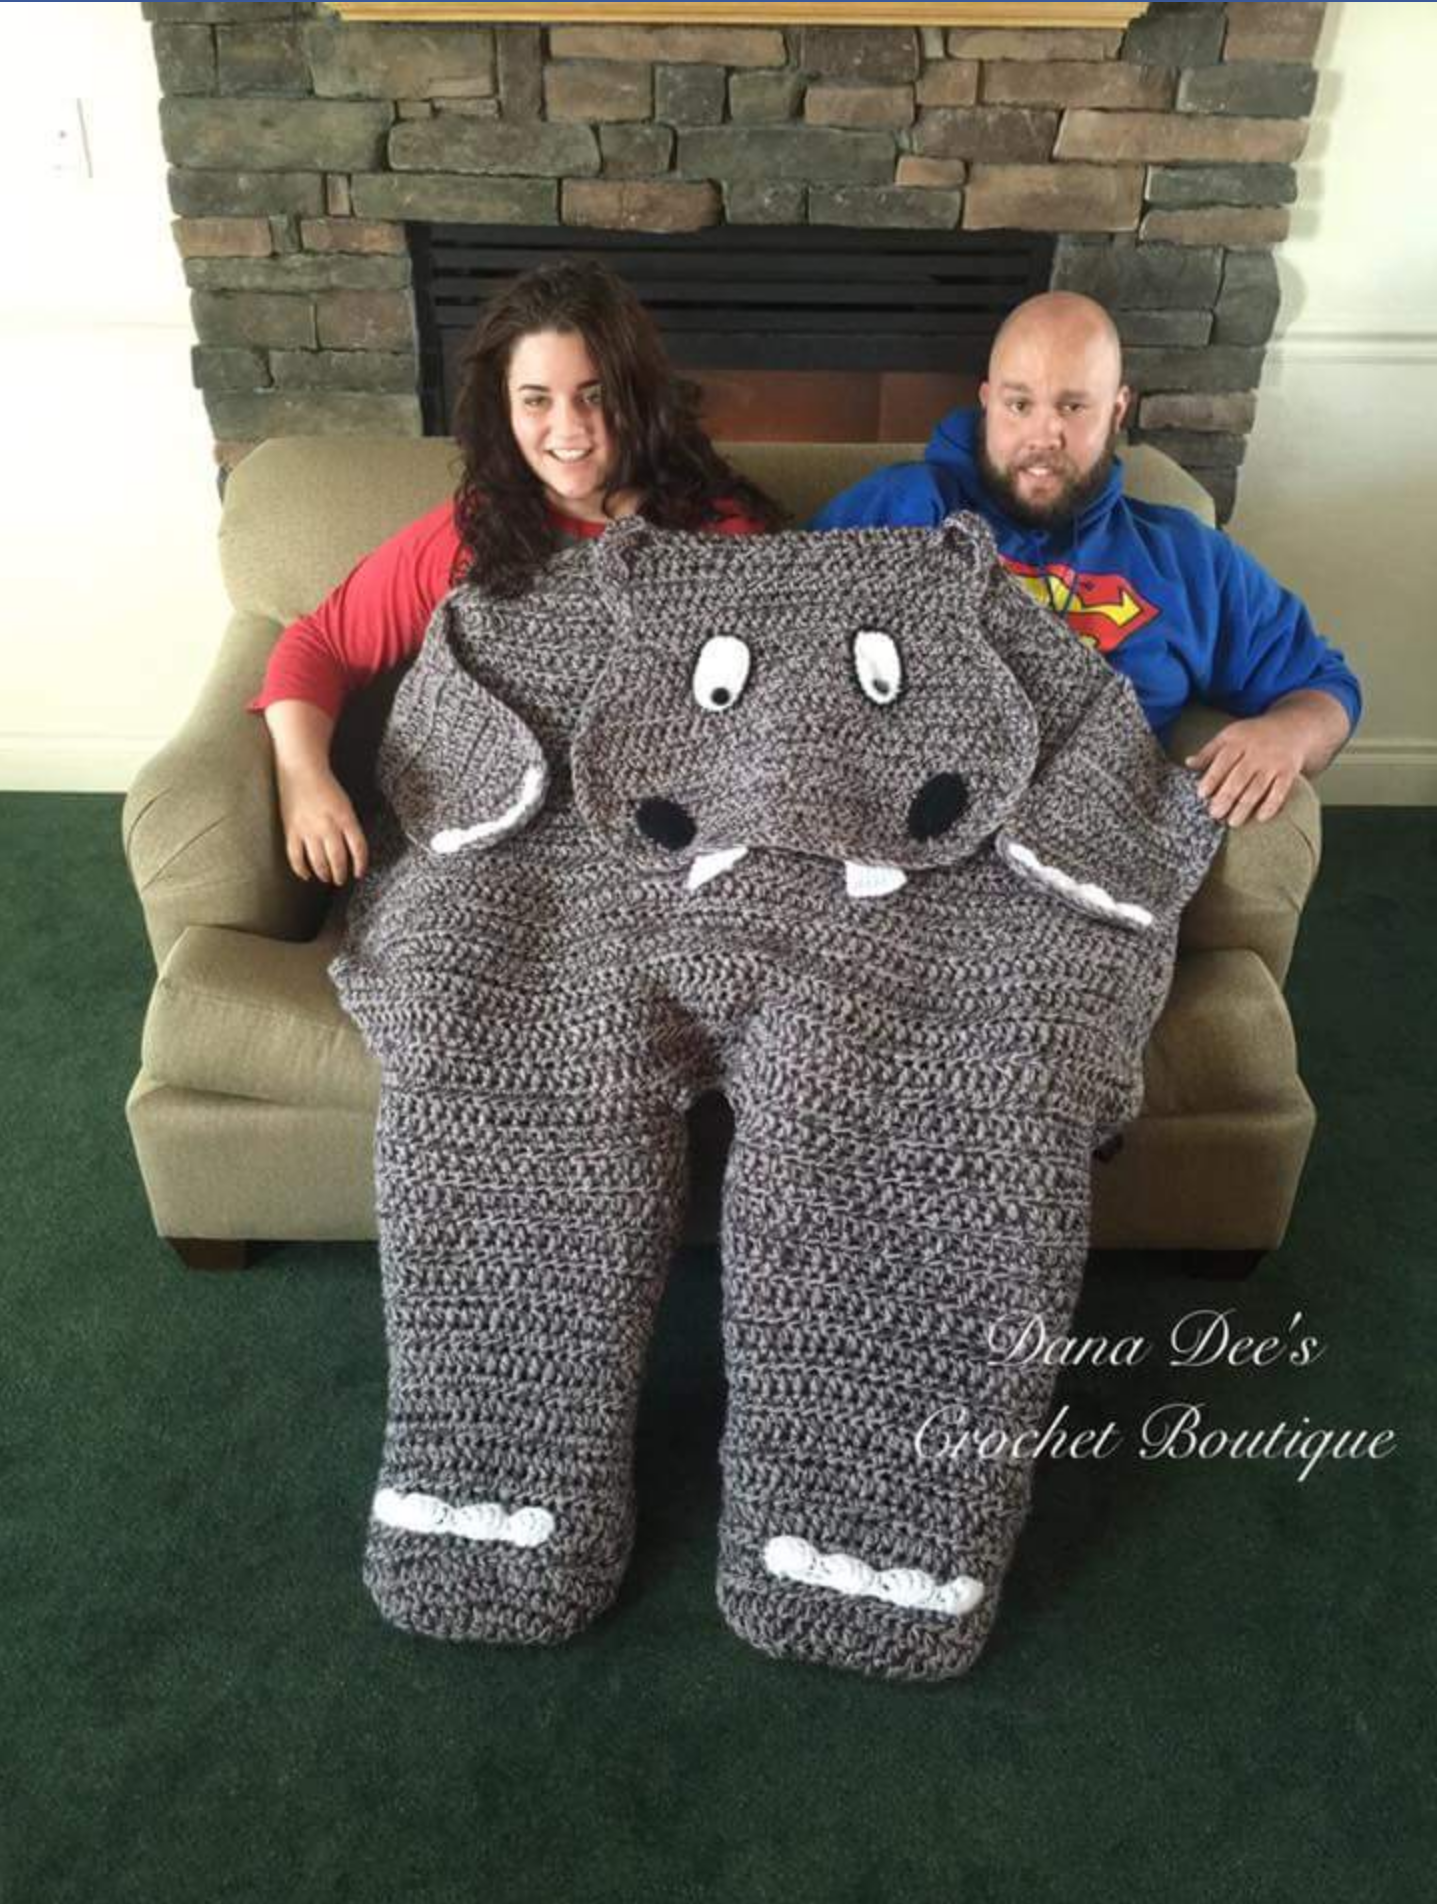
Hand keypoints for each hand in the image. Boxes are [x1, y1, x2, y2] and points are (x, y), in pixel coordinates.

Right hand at [277, 766, 369, 882]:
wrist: (301, 769)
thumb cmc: (325, 786)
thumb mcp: (345, 804)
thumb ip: (349, 825)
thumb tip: (351, 849)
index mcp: (345, 818)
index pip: (358, 848)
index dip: (361, 864)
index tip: (359, 873)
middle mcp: (328, 826)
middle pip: (338, 859)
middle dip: (341, 873)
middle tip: (341, 879)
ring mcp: (308, 829)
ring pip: (318, 861)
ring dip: (324, 873)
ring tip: (327, 878)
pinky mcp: (291, 830)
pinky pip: (296, 856)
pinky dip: (301, 869)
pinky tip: (306, 876)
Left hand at [1184, 715, 1303, 825]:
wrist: (1292, 727)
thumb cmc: (1252, 735)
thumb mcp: (1230, 736)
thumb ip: (1209, 751)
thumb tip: (1188, 763)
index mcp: (1239, 741)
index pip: (1223, 760)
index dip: (1212, 777)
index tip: (1202, 794)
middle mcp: (1257, 751)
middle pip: (1239, 777)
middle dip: (1226, 797)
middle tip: (1215, 814)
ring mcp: (1274, 762)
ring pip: (1257, 787)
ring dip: (1245, 806)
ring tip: (1233, 822)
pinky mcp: (1289, 772)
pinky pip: (1280, 791)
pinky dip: (1271, 805)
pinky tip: (1260, 817)